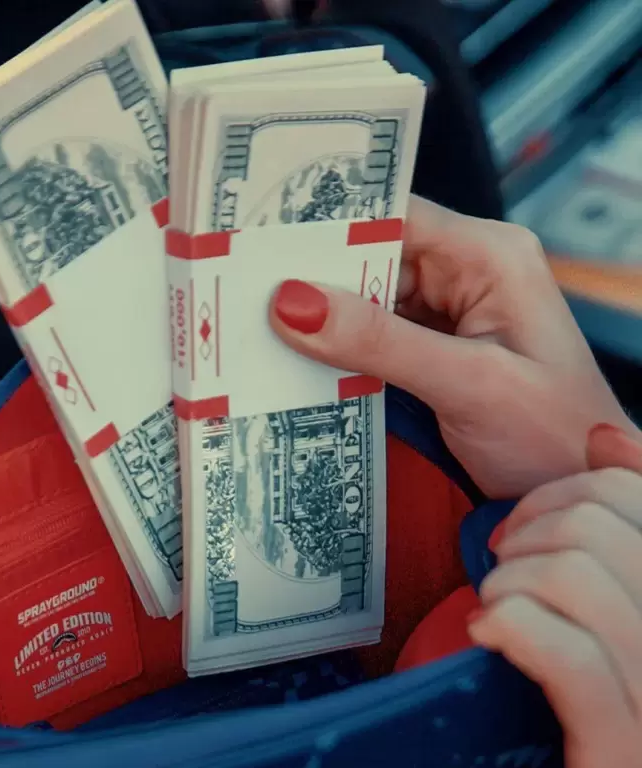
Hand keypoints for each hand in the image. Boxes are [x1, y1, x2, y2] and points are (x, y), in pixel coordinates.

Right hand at [268, 196, 633, 498]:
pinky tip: (303, 369)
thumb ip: (380, 342)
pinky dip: (342, 356)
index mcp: (490, 256)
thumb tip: (295, 301)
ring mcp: (453, 314)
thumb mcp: (465, 383)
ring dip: (324, 325)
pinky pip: (376, 341)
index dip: (326, 229)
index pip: (393, 219)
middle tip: (245, 302)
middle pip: (372, 260)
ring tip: (262, 338)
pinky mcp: (438, 353)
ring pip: (367, 303)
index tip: (262, 247)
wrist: (580, 490)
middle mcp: (471, 273)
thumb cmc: (553, 437)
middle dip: (316, 284)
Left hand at [469, 423, 641, 767]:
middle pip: (599, 526)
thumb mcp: (632, 617)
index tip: (528, 530)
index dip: (568, 492)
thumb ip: (630, 530)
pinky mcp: (626, 754)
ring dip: (513, 583)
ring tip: (499, 612)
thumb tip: (603, 434)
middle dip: (529, 533)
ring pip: (577, 579)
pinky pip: (568, 657)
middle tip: (502, 571)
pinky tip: (492, 634)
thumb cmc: (638, 723)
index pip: (633, 493)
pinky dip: (515, 628)